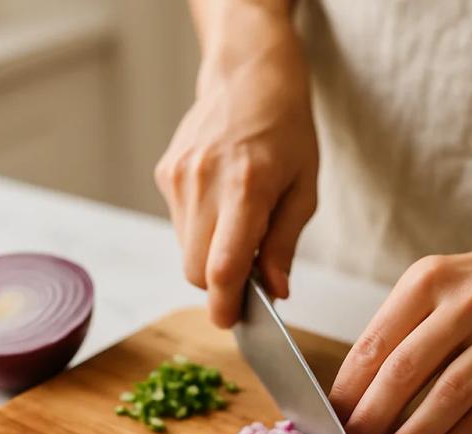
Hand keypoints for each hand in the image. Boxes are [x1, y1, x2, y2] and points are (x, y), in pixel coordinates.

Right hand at [155, 11, 317, 326]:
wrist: (248, 74)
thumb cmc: (287, 130)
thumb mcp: (304, 189)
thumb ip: (284, 245)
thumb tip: (275, 292)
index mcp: (246, 188)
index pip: (222, 267)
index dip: (224, 305)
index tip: (231, 322)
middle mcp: (204, 183)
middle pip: (196, 270)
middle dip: (220, 286)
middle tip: (248, 274)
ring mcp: (179, 178)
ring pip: (186, 251)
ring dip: (211, 258)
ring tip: (239, 227)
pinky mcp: (166, 174)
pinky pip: (180, 226)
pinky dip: (201, 233)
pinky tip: (222, 205)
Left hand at [330, 236, 471, 433]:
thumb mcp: (436, 288)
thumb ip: (399, 333)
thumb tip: (352, 400)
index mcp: (427, 281)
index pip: (373, 345)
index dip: (346, 394)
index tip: (326, 429)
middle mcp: (465, 301)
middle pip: (404, 373)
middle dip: (369, 425)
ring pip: (448, 397)